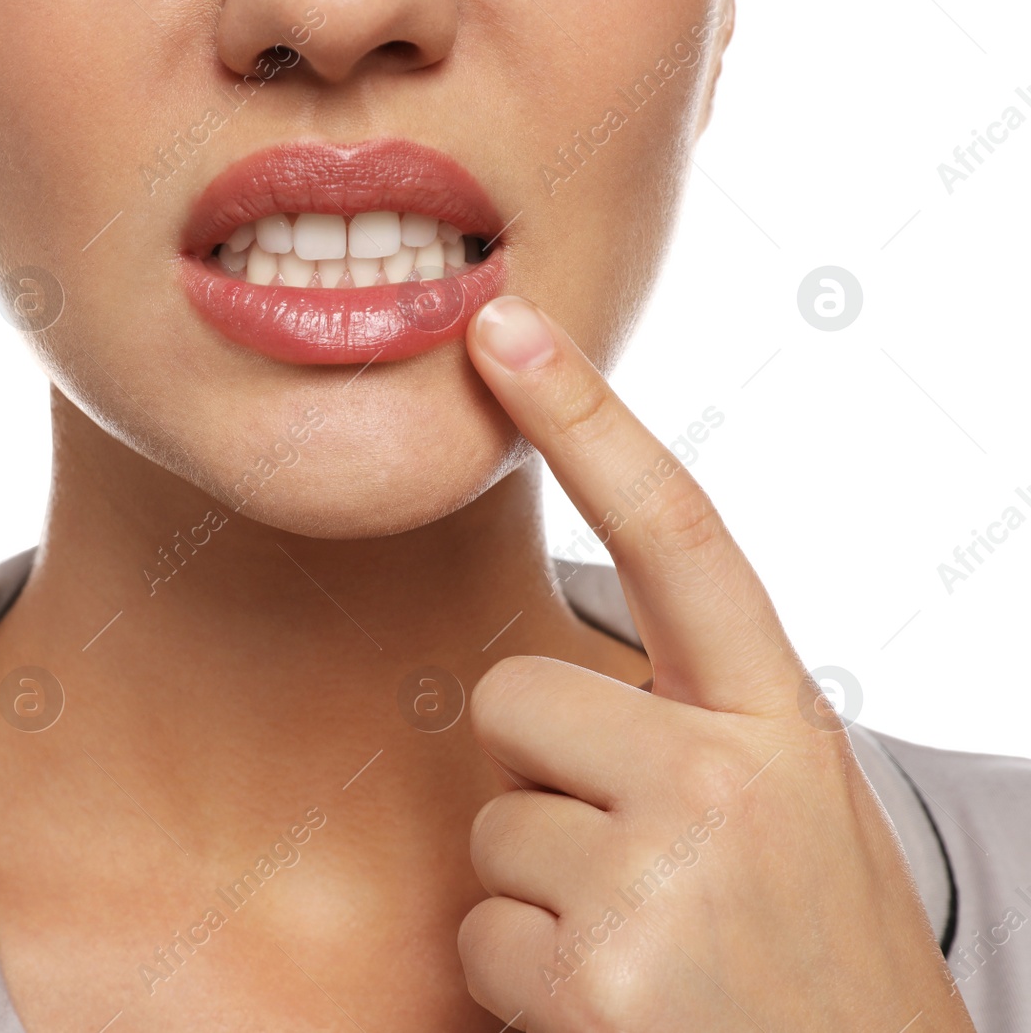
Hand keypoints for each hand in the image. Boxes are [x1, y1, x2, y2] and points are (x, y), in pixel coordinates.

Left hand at [455, 296, 974, 1031]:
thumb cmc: (810, 966)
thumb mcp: (791, 816)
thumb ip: (692, 728)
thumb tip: (534, 686)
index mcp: (781, 725)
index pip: (676, 532)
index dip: (587, 416)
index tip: (504, 325)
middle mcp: (727, 780)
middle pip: (516, 698)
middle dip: (544, 780)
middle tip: (641, 875)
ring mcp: (658, 878)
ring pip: (491, 827)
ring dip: (541, 894)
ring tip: (643, 955)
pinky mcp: (593, 978)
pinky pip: (478, 930)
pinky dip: (524, 981)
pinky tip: (614, 1017)